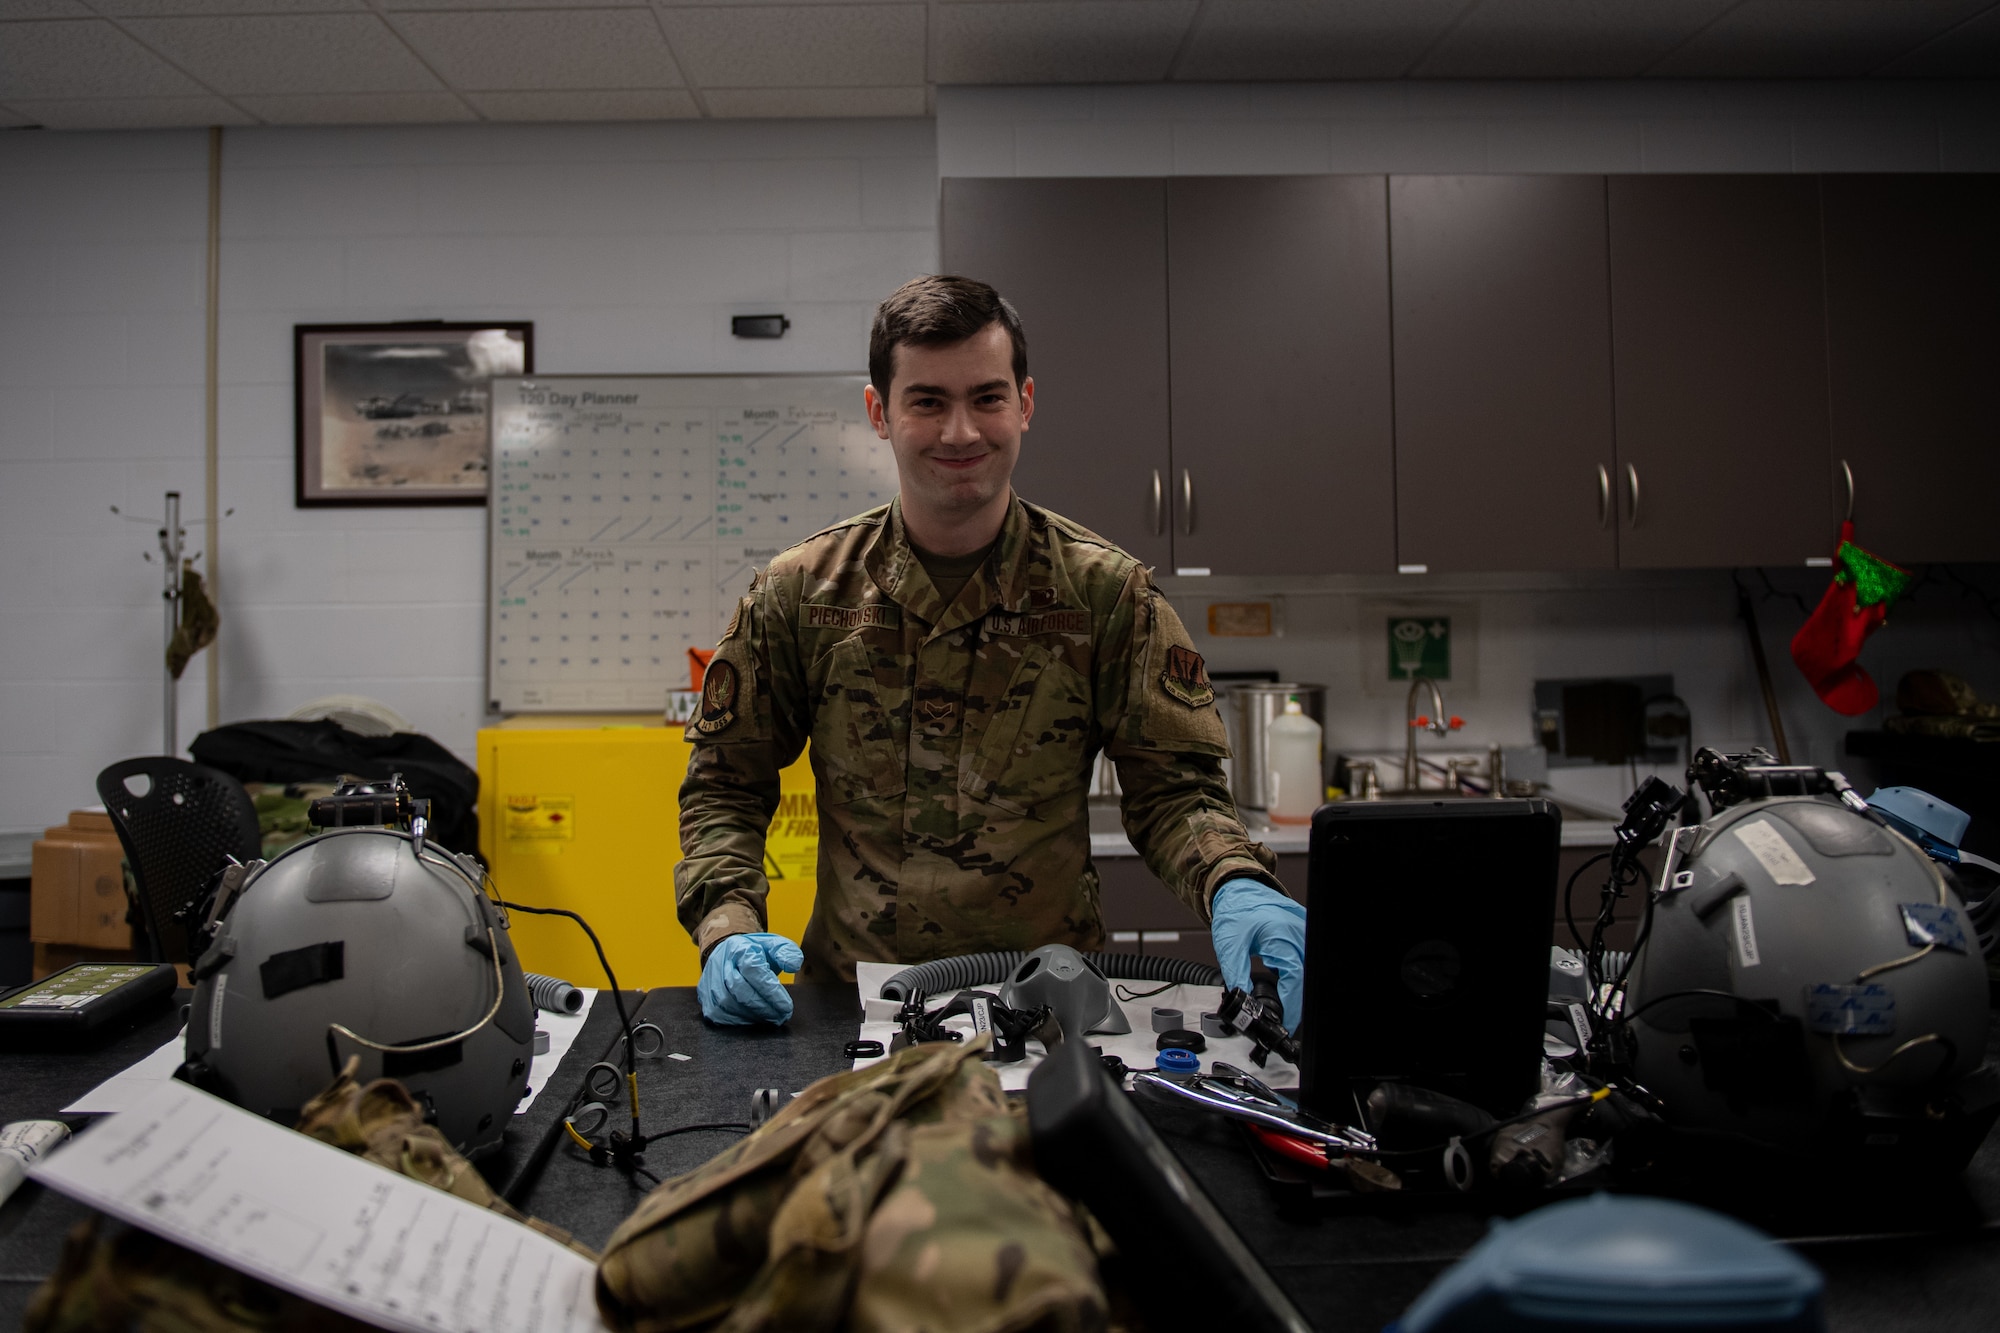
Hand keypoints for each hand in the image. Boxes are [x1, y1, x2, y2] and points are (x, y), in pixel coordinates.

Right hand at [698, 932, 803, 1025]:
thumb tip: (793, 965)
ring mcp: (709, 980)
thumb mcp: (774, 945)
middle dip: (763, 1006)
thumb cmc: (756, 953)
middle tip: (782, 1016)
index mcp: (738, 948)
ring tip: (771, 1018)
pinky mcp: (705, 996)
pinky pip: (718, 1014)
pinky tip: (754, 1020)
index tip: (787, 1006)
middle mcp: (720, 963)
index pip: (753, 969)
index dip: (771, 991)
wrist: (728, 954)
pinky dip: (738, 1021)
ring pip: (728, 1003)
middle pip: (739, 989)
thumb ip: (788, 952)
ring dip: (752, 1015)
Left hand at [1209, 879, 1306, 1031]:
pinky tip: (1282, 984)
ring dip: (1295, 988)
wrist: (1237, 889)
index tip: (1284, 1021)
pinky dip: (1295, 975)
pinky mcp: (1300, 934)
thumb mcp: (1229, 945)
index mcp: (1281, 935)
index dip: (1292, 1004)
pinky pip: (1304, 959)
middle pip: (1305, 977)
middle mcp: (1297, 933)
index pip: (1296, 978)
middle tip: (1282, 1017)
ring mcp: (1302, 932)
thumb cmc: (1235, 909)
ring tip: (1281, 1004)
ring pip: (1306, 969)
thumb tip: (1243, 998)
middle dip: (1295, 1001)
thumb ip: (1236, 974)